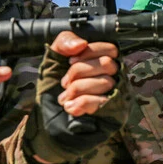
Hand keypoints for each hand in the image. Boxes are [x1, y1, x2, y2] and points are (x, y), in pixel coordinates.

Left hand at [24, 31, 123, 163]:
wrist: (46, 122)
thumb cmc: (54, 90)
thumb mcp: (54, 60)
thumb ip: (65, 42)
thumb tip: (81, 43)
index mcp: (103, 62)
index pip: (111, 49)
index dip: (90, 52)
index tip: (70, 60)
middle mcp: (115, 77)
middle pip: (107, 64)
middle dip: (79, 71)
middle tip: (64, 83)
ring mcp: (116, 96)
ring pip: (105, 83)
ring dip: (77, 90)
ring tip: (65, 99)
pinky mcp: (113, 115)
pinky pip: (102, 102)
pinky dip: (81, 103)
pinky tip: (71, 108)